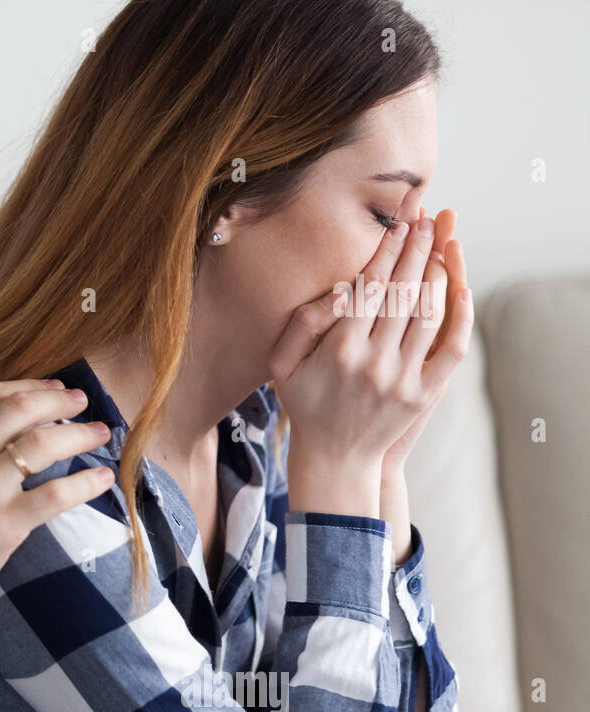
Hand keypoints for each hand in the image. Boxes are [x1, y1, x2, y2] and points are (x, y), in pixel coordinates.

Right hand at [0, 378, 114, 631]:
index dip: (29, 385)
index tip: (53, 387)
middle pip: (22, 410)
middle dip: (59, 400)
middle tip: (82, 400)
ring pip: (43, 445)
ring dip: (80, 434)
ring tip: (101, 433)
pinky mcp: (1, 527)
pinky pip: (54, 495)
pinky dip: (84, 483)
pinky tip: (102, 477)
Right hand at [269, 208, 472, 475]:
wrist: (335, 459)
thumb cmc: (305, 404)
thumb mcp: (282, 365)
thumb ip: (302, 323)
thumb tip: (339, 292)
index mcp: (338, 351)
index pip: (370, 287)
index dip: (388, 252)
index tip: (400, 226)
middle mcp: (374, 362)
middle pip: (404, 292)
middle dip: (418, 251)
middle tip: (429, 220)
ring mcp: (403, 379)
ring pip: (431, 312)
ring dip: (440, 273)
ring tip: (442, 245)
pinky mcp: (425, 393)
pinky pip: (452, 345)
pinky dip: (461, 312)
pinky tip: (460, 287)